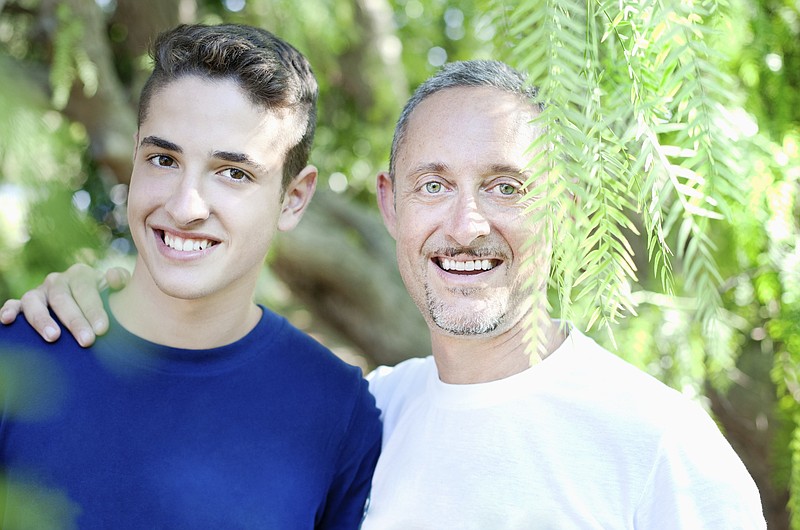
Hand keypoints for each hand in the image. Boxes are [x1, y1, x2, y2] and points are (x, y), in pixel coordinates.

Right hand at [0, 264, 129, 346]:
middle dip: (75, 321)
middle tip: (87, 341)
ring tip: (54, 338)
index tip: (102, 330)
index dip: (94, 310)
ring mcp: (39, 292)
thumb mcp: (114, 288)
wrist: (87, 302)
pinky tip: (6, 321)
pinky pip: (13, 304)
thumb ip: (120, 281)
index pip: (86, 290)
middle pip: (62, 299)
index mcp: (80, 274)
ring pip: (34, 302)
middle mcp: (57, 280)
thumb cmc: (104, 298)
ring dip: (42, 320)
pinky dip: (8, 310)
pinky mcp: (23, 303)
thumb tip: (113, 277)